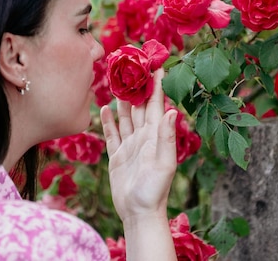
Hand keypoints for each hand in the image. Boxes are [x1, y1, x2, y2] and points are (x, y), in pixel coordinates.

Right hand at [101, 68, 176, 221]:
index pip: (155, 104)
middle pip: (138, 106)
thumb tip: (172, 110)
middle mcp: (143, 137)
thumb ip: (166, 137)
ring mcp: (130, 145)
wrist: (139, 213)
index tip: (155, 64)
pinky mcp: (117, 156)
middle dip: (136, 86)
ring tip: (117, 80)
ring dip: (122, 99)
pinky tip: (104, 107)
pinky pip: (112, 134)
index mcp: (155, 136)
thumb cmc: (155, 191)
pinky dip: (109, 120)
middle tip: (132, 65)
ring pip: (125, 116)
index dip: (156, 85)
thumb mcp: (164, 164)